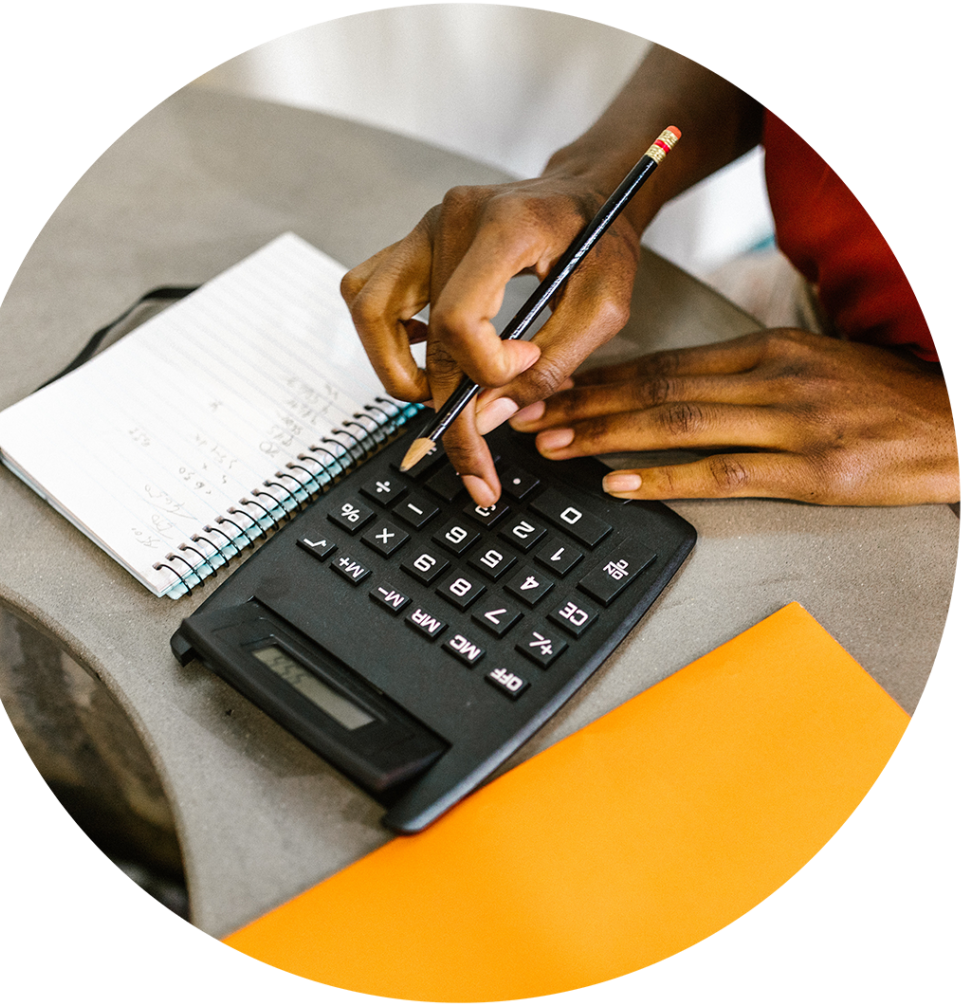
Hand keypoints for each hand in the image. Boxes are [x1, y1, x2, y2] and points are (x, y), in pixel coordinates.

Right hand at [340, 173, 641, 505]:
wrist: (590, 192)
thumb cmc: (601, 241)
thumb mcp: (603, 309)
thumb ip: (550, 367)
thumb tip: (487, 420)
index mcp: (504, 228)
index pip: (458, 318)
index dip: (484, 367)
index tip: (522, 366)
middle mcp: (451, 219)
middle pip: (417, 332)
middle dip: (444, 409)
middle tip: (474, 461)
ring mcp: (424, 227)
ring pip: (368, 309)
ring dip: (395, 368)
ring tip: (439, 397)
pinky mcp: (413, 241)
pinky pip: (368, 293)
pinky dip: (386, 336)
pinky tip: (427, 352)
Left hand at [509, 329, 958, 504]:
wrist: (960, 421)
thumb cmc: (878, 396)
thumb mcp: (808, 364)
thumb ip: (740, 376)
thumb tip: (668, 391)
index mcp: (766, 350)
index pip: (662, 362)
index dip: (598, 379)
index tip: (551, 390)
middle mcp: (772, 378)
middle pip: (656, 390)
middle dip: (583, 404)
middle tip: (527, 416)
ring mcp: (793, 423)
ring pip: (679, 424)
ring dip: (607, 436)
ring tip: (555, 445)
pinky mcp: (814, 471)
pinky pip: (725, 473)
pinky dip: (666, 477)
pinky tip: (621, 482)